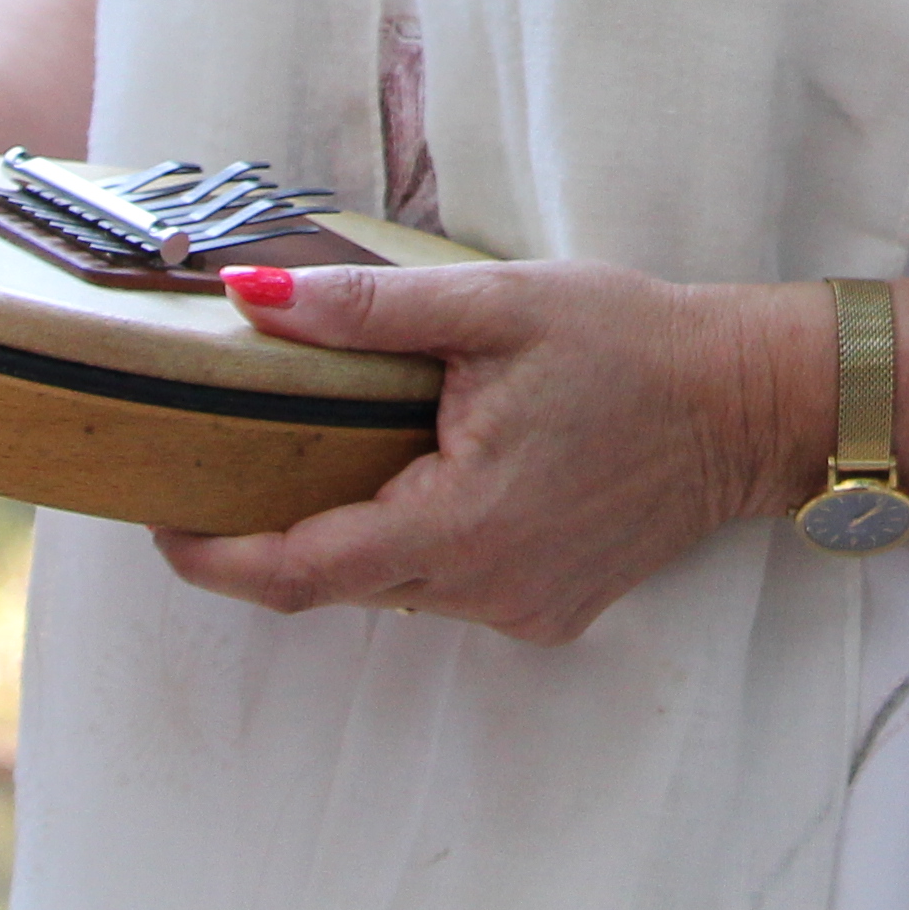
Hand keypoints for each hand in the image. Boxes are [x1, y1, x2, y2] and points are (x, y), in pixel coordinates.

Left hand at [153, 260, 826, 644]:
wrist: (749, 401)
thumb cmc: (632, 343)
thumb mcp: (496, 304)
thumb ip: (369, 310)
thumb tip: (250, 299)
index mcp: (459, 524)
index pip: (299, 572)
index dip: (214, 559)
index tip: (159, 522)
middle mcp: (483, 589)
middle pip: (338, 580)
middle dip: (275, 530)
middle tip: (229, 457)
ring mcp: (519, 609)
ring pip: (393, 586)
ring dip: (356, 527)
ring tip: (344, 442)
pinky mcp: (548, 610)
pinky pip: (450, 587)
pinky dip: (421, 537)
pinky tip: (443, 466)